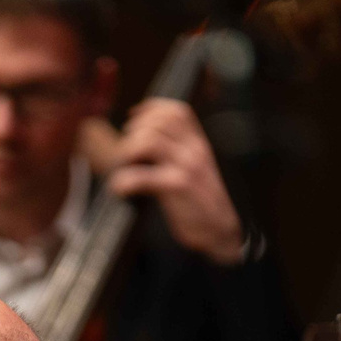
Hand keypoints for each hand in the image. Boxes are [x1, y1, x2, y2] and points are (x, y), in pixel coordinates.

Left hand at [104, 98, 244, 263]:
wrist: (220, 231)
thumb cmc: (201, 202)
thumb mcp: (195, 170)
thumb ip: (178, 153)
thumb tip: (147, 140)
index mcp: (198, 144)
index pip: (177, 111)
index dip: (151, 109)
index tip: (133, 119)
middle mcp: (195, 150)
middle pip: (159, 122)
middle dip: (135, 132)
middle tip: (126, 151)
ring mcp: (188, 167)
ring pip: (150, 141)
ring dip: (129, 151)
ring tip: (124, 167)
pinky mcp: (178, 187)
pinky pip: (144, 176)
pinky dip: (124, 181)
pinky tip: (120, 189)